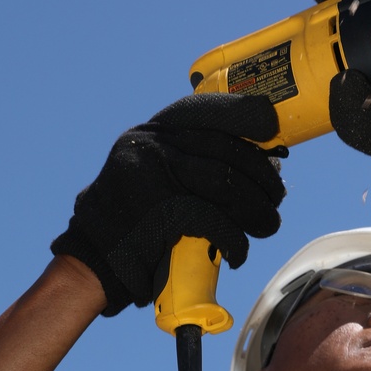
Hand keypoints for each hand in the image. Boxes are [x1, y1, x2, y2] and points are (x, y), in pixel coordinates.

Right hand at [51, 94, 285, 316]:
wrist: (93, 261)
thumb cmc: (132, 226)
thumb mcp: (150, 177)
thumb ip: (187, 163)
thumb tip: (254, 165)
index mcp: (149, 134)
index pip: (202, 110)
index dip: (241, 116)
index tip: (269, 128)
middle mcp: (149, 146)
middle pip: (222, 149)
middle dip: (259, 174)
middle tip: (276, 195)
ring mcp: (152, 175)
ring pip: (223, 182)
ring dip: (255, 207)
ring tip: (268, 224)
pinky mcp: (159, 211)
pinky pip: (213, 219)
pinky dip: (233, 238)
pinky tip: (238, 252)